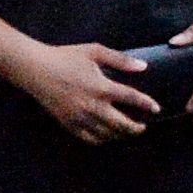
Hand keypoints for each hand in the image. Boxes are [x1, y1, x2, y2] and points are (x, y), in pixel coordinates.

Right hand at [17, 40, 160, 143]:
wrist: (36, 70)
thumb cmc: (65, 57)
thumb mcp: (94, 51)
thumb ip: (120, 59)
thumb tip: (143, 66)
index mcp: (101, 87)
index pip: (131, 99)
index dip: (147, 104)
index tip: (156, 109)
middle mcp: (93, 106)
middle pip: (122, 124)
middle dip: (137, 128)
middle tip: (144, 126)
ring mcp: (81, 118)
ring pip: (107, 135)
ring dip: (121, 135)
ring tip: (127, 131)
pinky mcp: (69, 124)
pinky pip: (90, 139)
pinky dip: (102, 140)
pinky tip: (107, 136)